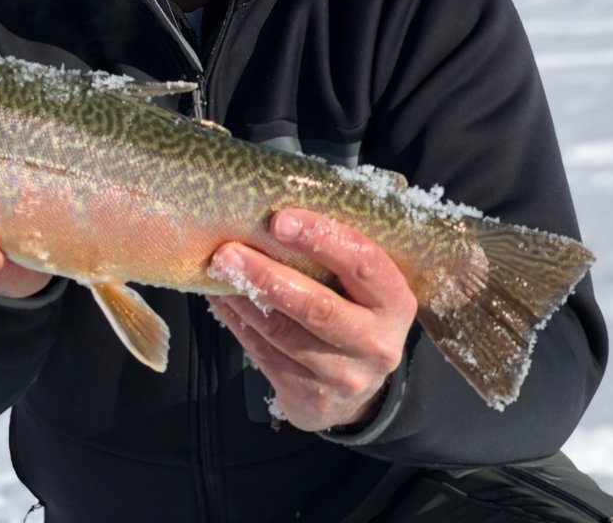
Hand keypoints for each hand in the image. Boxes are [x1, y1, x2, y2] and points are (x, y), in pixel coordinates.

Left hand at [207, 208, 416, 431]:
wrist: (359, 393)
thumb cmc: (354, 315)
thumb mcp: (363, 289)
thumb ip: (335, 257)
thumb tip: (275, 214)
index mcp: (395, 303)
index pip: (362, 263)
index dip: (321, 238)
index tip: (280, 219)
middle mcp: (375, 343)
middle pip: (317, 308)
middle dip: (267, 276)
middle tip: (228, 252)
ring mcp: (343, 376)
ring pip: (282, 333)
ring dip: (243, 298)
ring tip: (217, 270)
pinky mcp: (309, 397)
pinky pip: (263, 354)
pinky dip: (237, 322)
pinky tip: (221, 298)